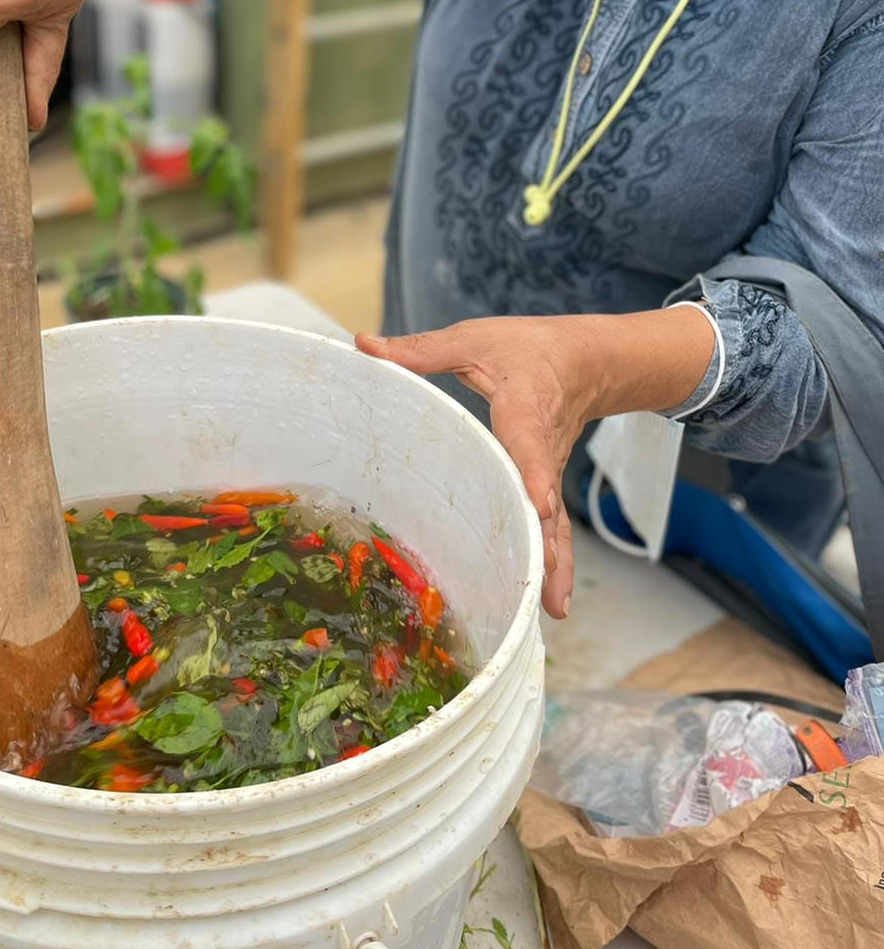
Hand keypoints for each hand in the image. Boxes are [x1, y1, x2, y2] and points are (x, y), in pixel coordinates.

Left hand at [356, 308, 715, 618]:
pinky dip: (554, 561)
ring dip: (555, 564)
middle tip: (544, 579)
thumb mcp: (473, 340)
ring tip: (554, 608)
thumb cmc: (526, 349)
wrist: (586, 361)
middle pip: (547, 497)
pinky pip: (554, 527)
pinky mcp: (549, 484)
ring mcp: (550, 471)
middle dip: (545, 539)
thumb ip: (420, 349)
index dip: (535, 472)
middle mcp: (544, 446)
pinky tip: (553, 602)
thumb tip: (363, 345)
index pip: (531, 441)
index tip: (541, 502)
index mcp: (525, 406)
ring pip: (556, 522)